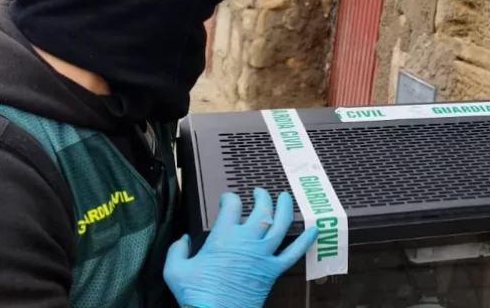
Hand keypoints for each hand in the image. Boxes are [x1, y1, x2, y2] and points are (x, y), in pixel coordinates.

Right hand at [164, 188, 318, 307]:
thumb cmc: (197, 296)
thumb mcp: (175, 270)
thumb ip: (178, 250)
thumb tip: (182, 240)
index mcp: (223, 237)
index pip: (232, 205)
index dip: (230, 198)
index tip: (228, 199)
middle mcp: (247, 241)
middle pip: (261, 209)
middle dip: (262, 196)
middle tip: (260, 192)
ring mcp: (263, 255)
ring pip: (281, 224)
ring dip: (285, 208)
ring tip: (285, 198)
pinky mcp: (273, 270)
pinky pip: (294, 252)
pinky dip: (305, 240)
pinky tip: (313, 230)